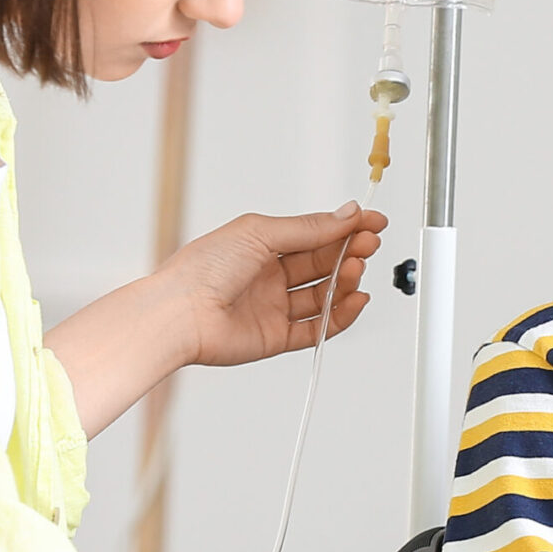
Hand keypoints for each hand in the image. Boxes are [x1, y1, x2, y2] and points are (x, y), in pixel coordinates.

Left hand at [161, 203, 387, 368]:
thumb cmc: (204, 268)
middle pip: (321, 264)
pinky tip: (355, 300)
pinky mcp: (276, 337)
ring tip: (356, 269)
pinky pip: (317, 328)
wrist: (180, 312)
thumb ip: (308, 228)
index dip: (344, 228)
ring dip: (345, 281)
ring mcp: (273, 307)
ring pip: (323, 295)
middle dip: (349, 252)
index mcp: (261, 246)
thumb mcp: (260, 233)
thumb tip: (346, 214)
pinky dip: (340, 316)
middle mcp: (269, 276)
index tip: (373, 221)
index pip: (314, 234)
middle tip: (369, 243)